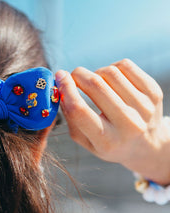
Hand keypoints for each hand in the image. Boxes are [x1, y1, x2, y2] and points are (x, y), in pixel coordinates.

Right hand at [55, 59, 169, 185]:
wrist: (147, 145)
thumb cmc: (110, 142)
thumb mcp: (87, 141)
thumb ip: (71, 118)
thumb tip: (60, 87)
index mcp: (107, 141)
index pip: (80, 110)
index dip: (66, 90)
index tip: (59, 77)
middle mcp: (128, 125)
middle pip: (95, 86)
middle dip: (78, 75)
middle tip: (71, 76)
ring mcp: (144, 107)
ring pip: (110, 73)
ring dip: (96, 73)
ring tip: (95, 84)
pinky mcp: (153, 92)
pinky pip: (125, 66)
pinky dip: (112, 68)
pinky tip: (111, 80)